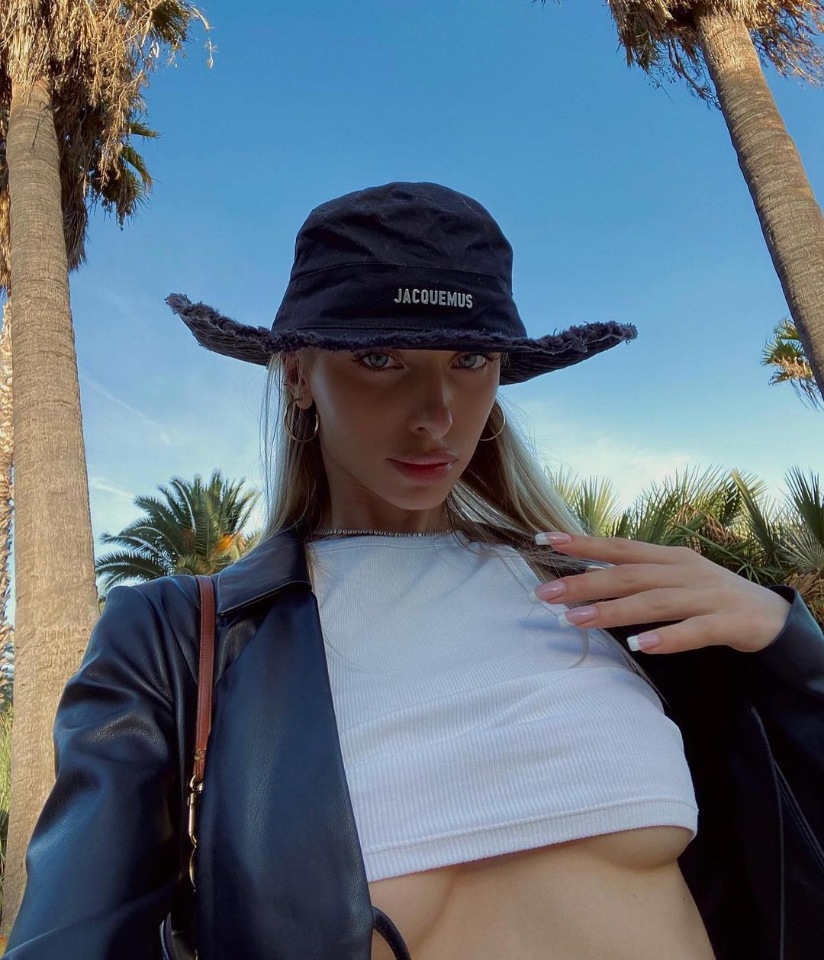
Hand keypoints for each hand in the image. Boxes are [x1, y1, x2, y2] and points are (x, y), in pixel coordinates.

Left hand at [530, 532, 791, 654]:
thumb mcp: (673, 577)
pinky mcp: (728, 622)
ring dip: (612, 611)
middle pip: (628, 575)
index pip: (618, 547)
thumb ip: (636, 576)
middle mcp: (684, 571)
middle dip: (584, 583)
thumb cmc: (709, 595)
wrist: (771, 614)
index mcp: (668, 558)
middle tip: (545, 594)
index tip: (543, 540)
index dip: (582, 543)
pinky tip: (641, 645)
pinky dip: (667, 637)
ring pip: (653, 601)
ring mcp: (706, 595)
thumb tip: (586, 575)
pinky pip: (694, 631)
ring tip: (576, 620)